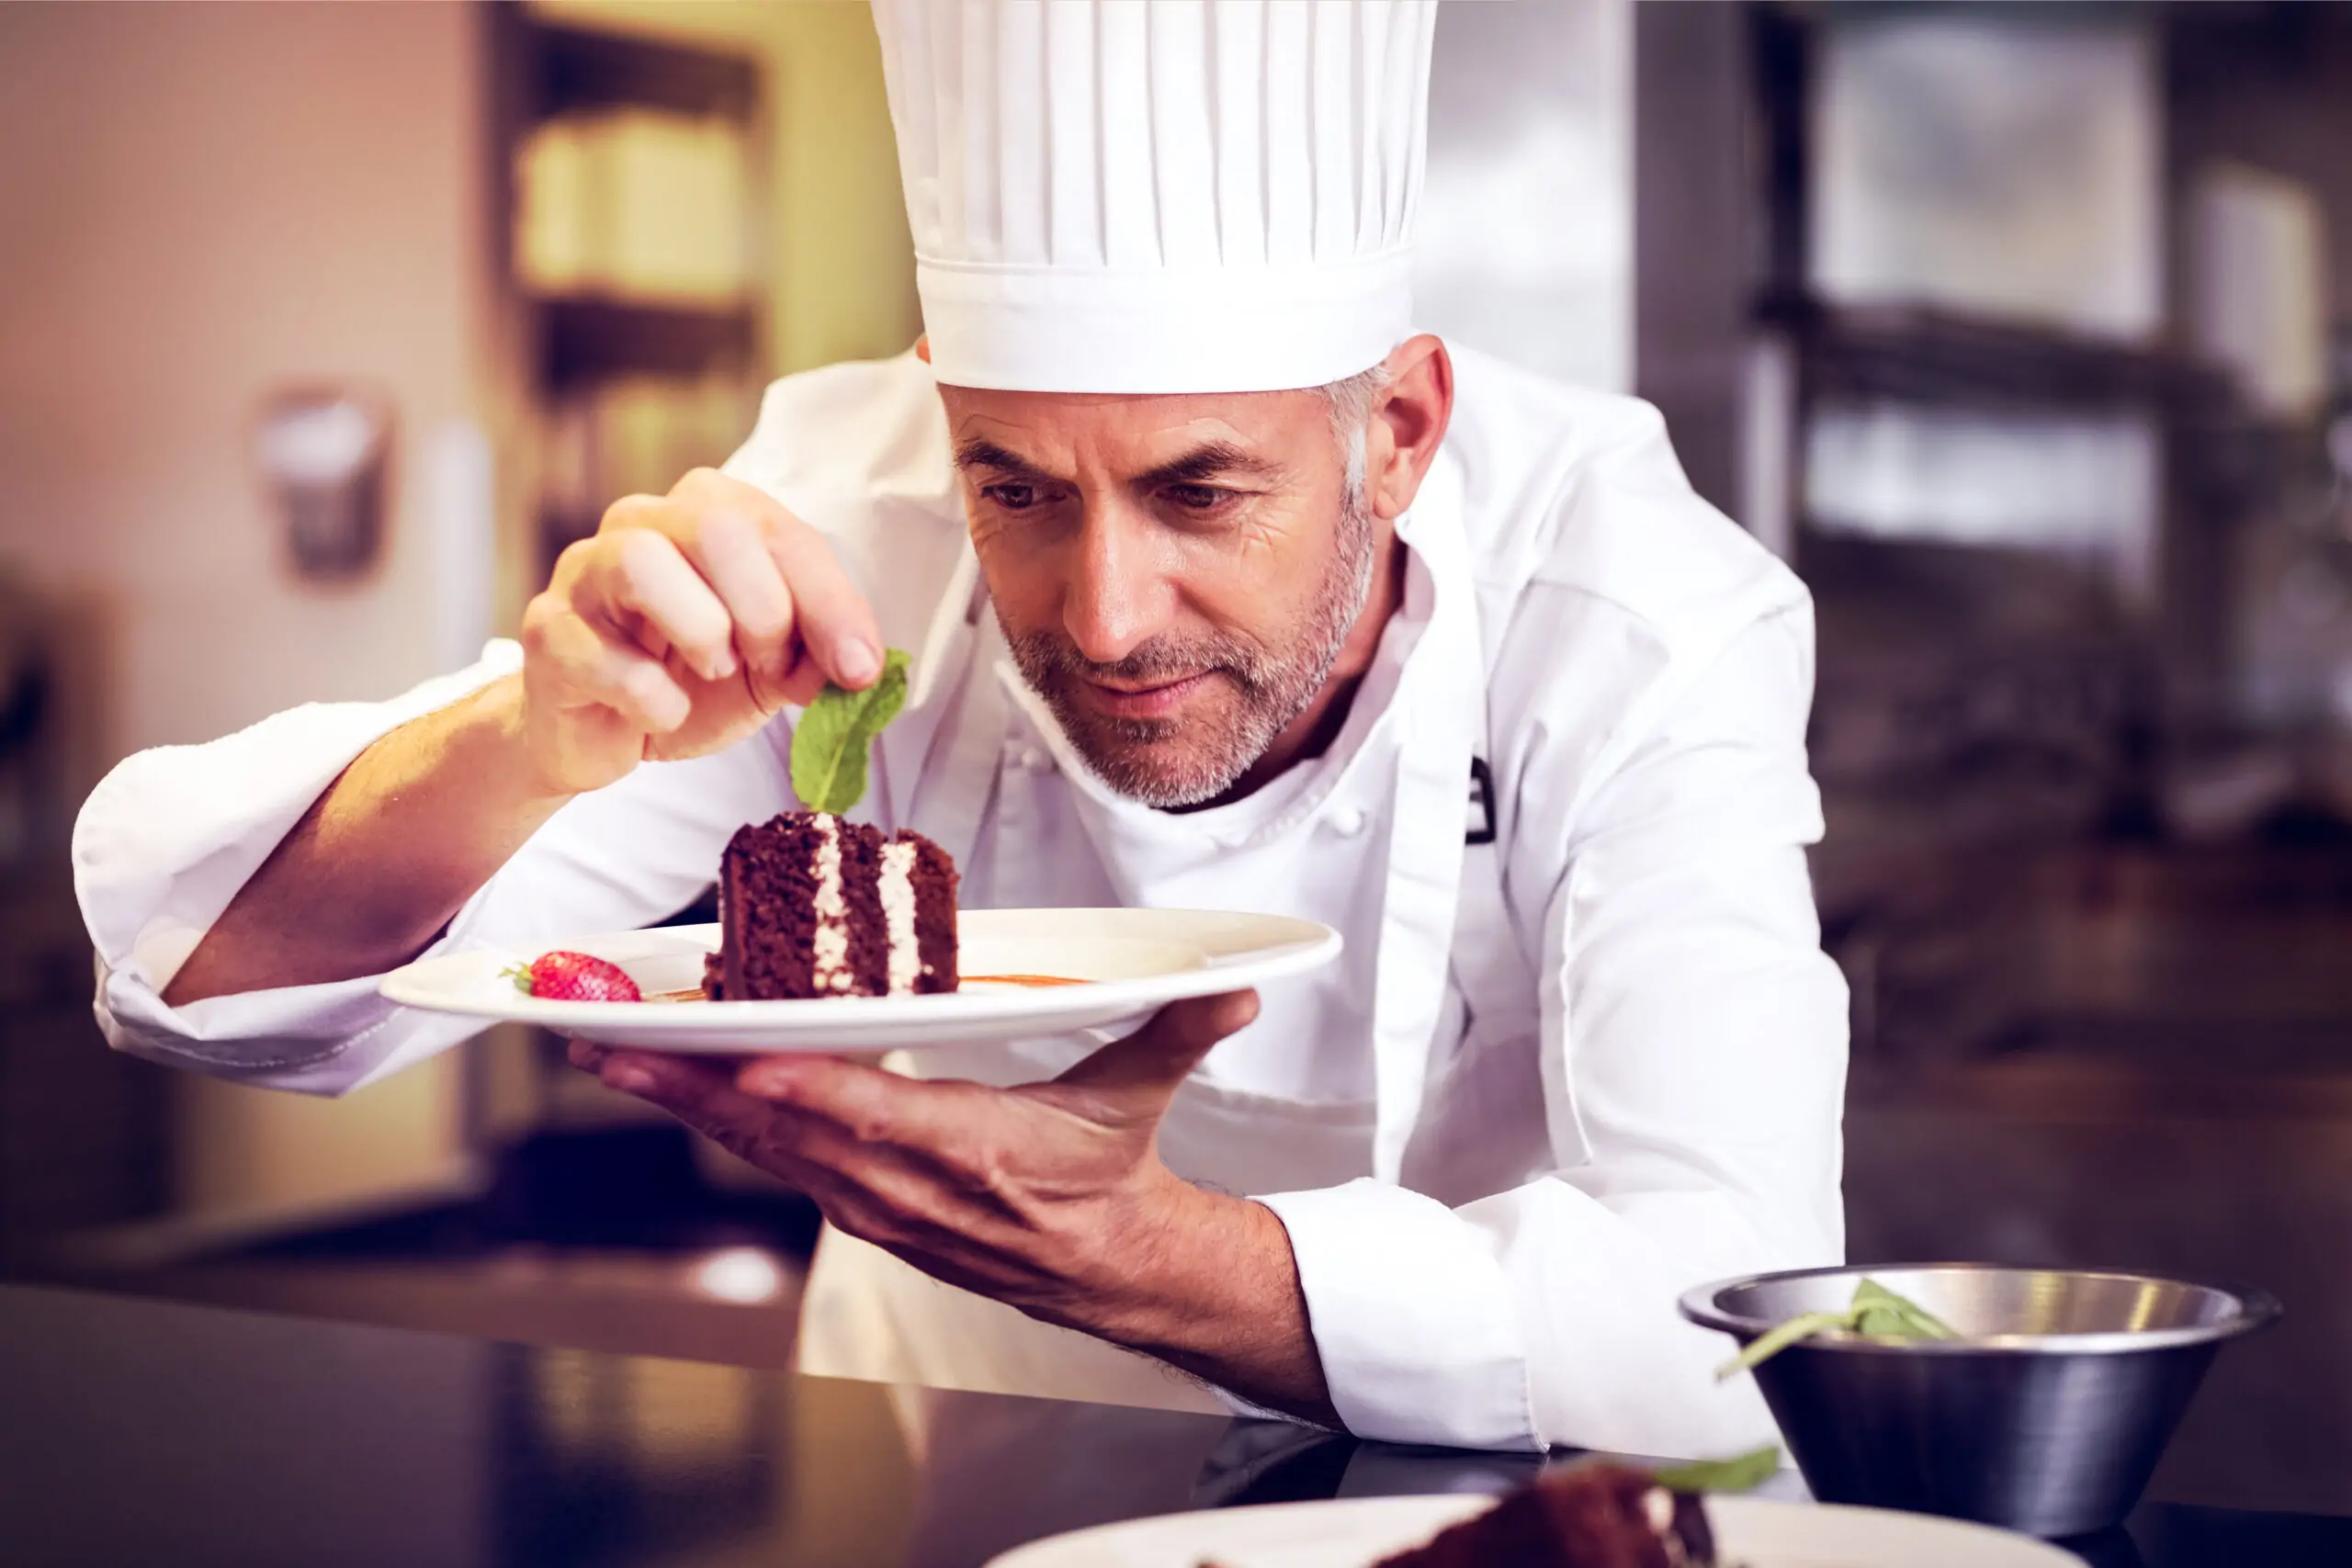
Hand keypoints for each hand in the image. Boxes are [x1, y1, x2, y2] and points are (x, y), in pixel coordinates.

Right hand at [517, 467, 884, 795]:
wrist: (601, 737)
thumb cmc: (689, 682)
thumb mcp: (772, 669)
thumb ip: (814, 654)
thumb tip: (858, 666)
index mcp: (707, 515)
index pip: (781, 531)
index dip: (829, 601)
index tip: (859, 668)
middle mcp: (642, 523)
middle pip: (716, 525)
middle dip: (764, 609)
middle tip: (769, 665)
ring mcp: (585, 571)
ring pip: (643, 561)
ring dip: (701, 631)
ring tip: (712, 671)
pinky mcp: (548, 631)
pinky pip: (604, 655)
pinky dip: (653, 698)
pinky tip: (662, 712)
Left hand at [570, 992, 1339, 1420]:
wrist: (1109, 1273)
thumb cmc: (1108, 1180)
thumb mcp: (1140, 1097)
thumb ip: (1177, 1031)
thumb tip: (1235, 987)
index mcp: (972, 1152)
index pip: (875, 1118)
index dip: (806, 1093)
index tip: (741, 1062)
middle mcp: (908, 1187)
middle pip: (784, 1132)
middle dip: (691, 1087)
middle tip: (610, 1042)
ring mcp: (877, 1206)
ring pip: (765, 1151)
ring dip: (686, 1105)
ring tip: (614, 1056)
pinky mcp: (862, 1210)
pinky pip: (779, 1166)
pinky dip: (724, 1125)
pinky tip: (681, 1090)